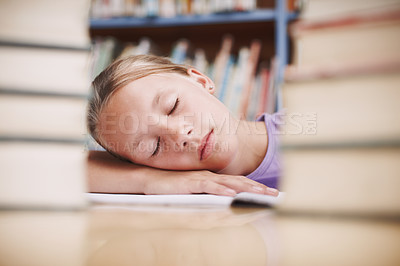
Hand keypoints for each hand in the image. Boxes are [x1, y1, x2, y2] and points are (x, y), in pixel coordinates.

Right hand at [142, 169, 278, 196]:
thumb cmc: (173, 184)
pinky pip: (209, 186)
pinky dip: (222, 190)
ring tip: (262, 193)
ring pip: (229, 183)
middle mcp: (211, 176)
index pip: (238, 182)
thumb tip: (226, 198)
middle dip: (258, 188)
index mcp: (213, 178)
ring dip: (246, 188)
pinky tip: (232, 194)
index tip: (270, 192)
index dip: (255, 187)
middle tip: (275, 194)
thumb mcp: (195, 188)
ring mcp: (202, 179)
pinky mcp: (191, 183)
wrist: (152, 178)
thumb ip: (209, 191)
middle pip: (239, 182)